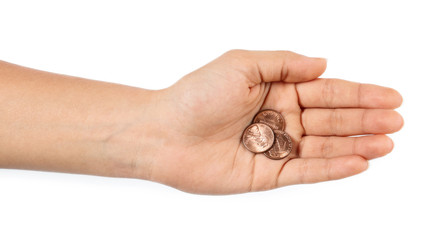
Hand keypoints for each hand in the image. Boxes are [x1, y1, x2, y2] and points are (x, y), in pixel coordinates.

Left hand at [136, 50, 402, 193]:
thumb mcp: (242, 63)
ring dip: (357, 144)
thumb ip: (285, 63)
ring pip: (324, 147)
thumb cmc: (196, 95)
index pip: (326, 92)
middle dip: (365, 119)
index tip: (390, 97)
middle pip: (331, 119)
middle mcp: (280, 118)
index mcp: (276, 90)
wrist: (164, 133)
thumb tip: (323, 64)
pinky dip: (333, 168)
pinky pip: (306, 171)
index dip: (359, 94)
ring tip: (387, 142)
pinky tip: (358, 162)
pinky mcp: (268, 173)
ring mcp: (276, 147)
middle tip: (397, 120)